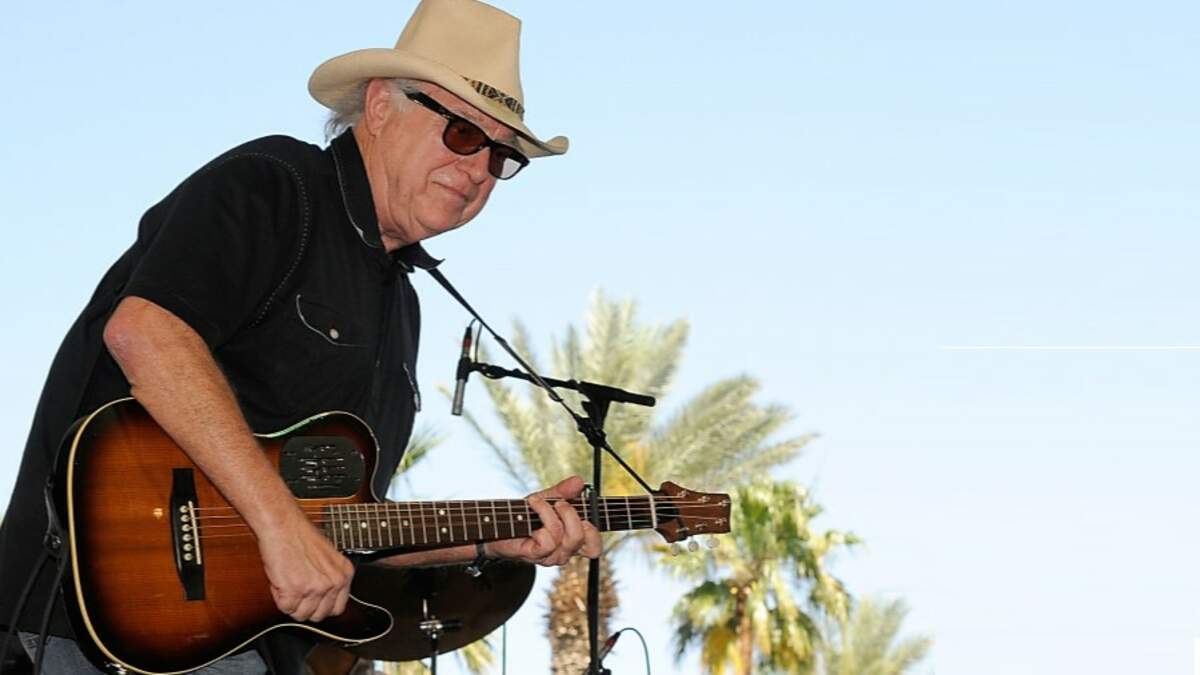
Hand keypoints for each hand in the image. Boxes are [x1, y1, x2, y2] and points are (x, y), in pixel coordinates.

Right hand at [256, 508, 354, 621]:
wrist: (284, 526)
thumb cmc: (301, 536)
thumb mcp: (329, 557)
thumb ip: (331, 578)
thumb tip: (325, 600)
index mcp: (344, 574)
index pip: (338, 609)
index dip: (322, 607)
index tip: (313, 602)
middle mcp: (333, 582)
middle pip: (319, 615)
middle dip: (305, 607)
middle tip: (297, 591)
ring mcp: (315, 588)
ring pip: (301, 615)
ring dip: (291, 602)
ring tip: (289, 581)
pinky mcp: (295, 591)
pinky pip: (285, 608)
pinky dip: (279, 597)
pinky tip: (282, 580)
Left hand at [487, 476, 603, 565]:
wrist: (495, 525)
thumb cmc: (522, 515)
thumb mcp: (546, 499)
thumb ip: (563, 492)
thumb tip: (579, 481)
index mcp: (570, 541)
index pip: (594, 547)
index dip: (596, 531)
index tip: (586, 511)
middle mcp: (563, 551)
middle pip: (586, 540)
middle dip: (573, 514)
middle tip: (559, 503)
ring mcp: (550, 556)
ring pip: (567, 537)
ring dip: (552, 512)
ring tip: (538, 502)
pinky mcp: (535, 554)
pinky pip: (549, 538)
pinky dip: (542, 514)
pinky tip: (531, 506)